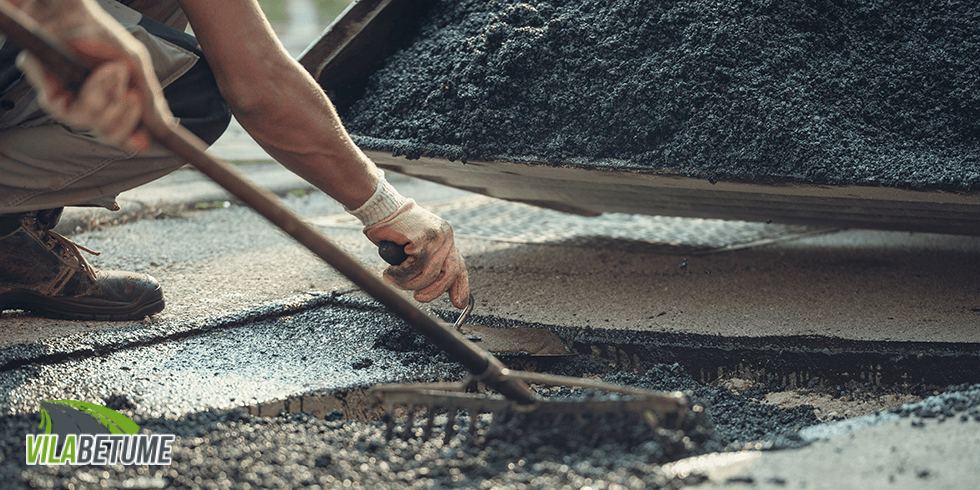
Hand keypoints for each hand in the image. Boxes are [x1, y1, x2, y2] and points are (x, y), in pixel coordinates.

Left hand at [14, 0, 172, 151]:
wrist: (70, 15)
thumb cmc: (101, 35)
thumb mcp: (136, 66)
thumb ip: (151, 99)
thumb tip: (165, 128)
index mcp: (116, 103)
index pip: (125, 134)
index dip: (134, 140)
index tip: (143, 141)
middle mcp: (93, 107)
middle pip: (110, 135)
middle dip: (124, 115)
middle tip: (132, 94)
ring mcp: (71, 103)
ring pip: (91, 123)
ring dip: (107, 95)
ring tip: (112, 69)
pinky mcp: (50, 96)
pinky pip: (68, 110)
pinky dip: (91, 90)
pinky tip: (95, 69)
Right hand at [364, 199, 469, 307]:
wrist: (381, 208)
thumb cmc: (393, 229)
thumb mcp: (416, 247)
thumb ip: (427, 263)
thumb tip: (431, 287)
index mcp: (446, 238)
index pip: (459, 265)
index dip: (460, 287)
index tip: (459, 303)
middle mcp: (446, 236)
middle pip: (449, 273)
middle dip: (434, 291)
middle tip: (419, 298)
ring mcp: (436, 237)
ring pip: (428, 273)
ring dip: (409, 283)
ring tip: (395, 281)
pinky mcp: (422, 239)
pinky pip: (413, 268)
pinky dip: (400, 275)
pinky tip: (390, 273)